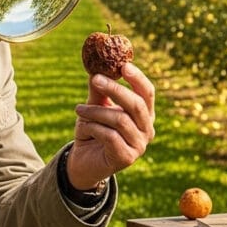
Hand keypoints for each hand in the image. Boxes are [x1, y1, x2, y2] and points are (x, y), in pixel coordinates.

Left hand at [67, 62, 154, 189]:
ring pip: (120, 120)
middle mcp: (147, 129)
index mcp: (144, 114)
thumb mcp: (95, 107)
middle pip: (136, 105)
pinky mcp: (127, 157)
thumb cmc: (93, 130)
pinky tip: (83, 127)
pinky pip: (110, 136)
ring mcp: (139, 145)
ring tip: (78, 109)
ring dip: (96, 111)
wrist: (84, 161)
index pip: (147, 93)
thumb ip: (98, 91)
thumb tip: (96, 69)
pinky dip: (93, 127)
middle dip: (115, 89)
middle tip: (96, 78)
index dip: (138, 78)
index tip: (124, 65)